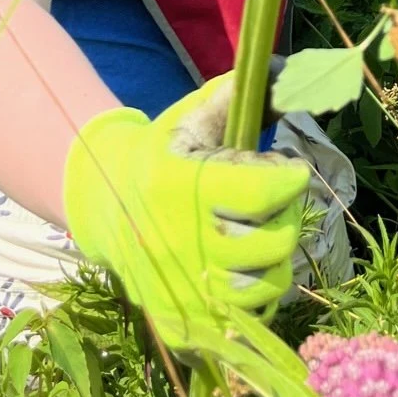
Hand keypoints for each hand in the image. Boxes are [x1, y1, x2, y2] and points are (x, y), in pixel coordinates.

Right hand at [62, 77, 309, 347]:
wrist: (106, 206)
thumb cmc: (164, 153)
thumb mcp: (195, 116)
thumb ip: (243, 96)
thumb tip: (292, 72)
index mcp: (179, 183)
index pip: (264, 189)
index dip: (290, 177)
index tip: (292, 169)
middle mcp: (177, 241)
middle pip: (274, 243)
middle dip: (286, 216)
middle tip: (273, 203)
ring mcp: (178, 290)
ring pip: (268, 287)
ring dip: (274, 259)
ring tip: (259, 236)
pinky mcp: (180, 324)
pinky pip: (247, 322)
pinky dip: (255, 297)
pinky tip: (242, 269)